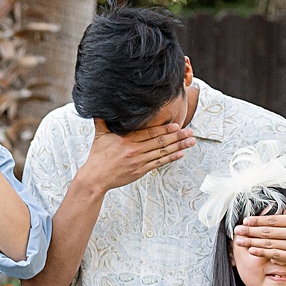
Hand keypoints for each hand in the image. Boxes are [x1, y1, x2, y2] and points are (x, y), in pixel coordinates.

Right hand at [76, 118, 194, 192]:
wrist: (95, 178)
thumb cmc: (97, 157)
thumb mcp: (99, 136)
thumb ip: (102, 121)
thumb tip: (99, 107)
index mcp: (126, 140)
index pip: (150, 133)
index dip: (164, 129)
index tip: (177, 125)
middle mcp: (134, 150)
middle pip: (160, 142)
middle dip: (177, 136)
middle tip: (190, 132)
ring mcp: (138, 161)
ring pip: (162, 153)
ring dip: (178, 146)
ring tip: (190, 142)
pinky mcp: (140, 171)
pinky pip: (158, 164)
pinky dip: (170, 158)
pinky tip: (180, 154)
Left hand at [233, 176, 285, 267]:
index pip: (273, 220)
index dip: (257, 221)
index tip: (245, 221)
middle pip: (268, 233)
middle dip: (250, 232)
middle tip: (236, 232)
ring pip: (270, 245)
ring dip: (252, 243)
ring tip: (239, 242)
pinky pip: (278, 256)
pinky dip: (264, 254)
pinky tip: (253, 251)